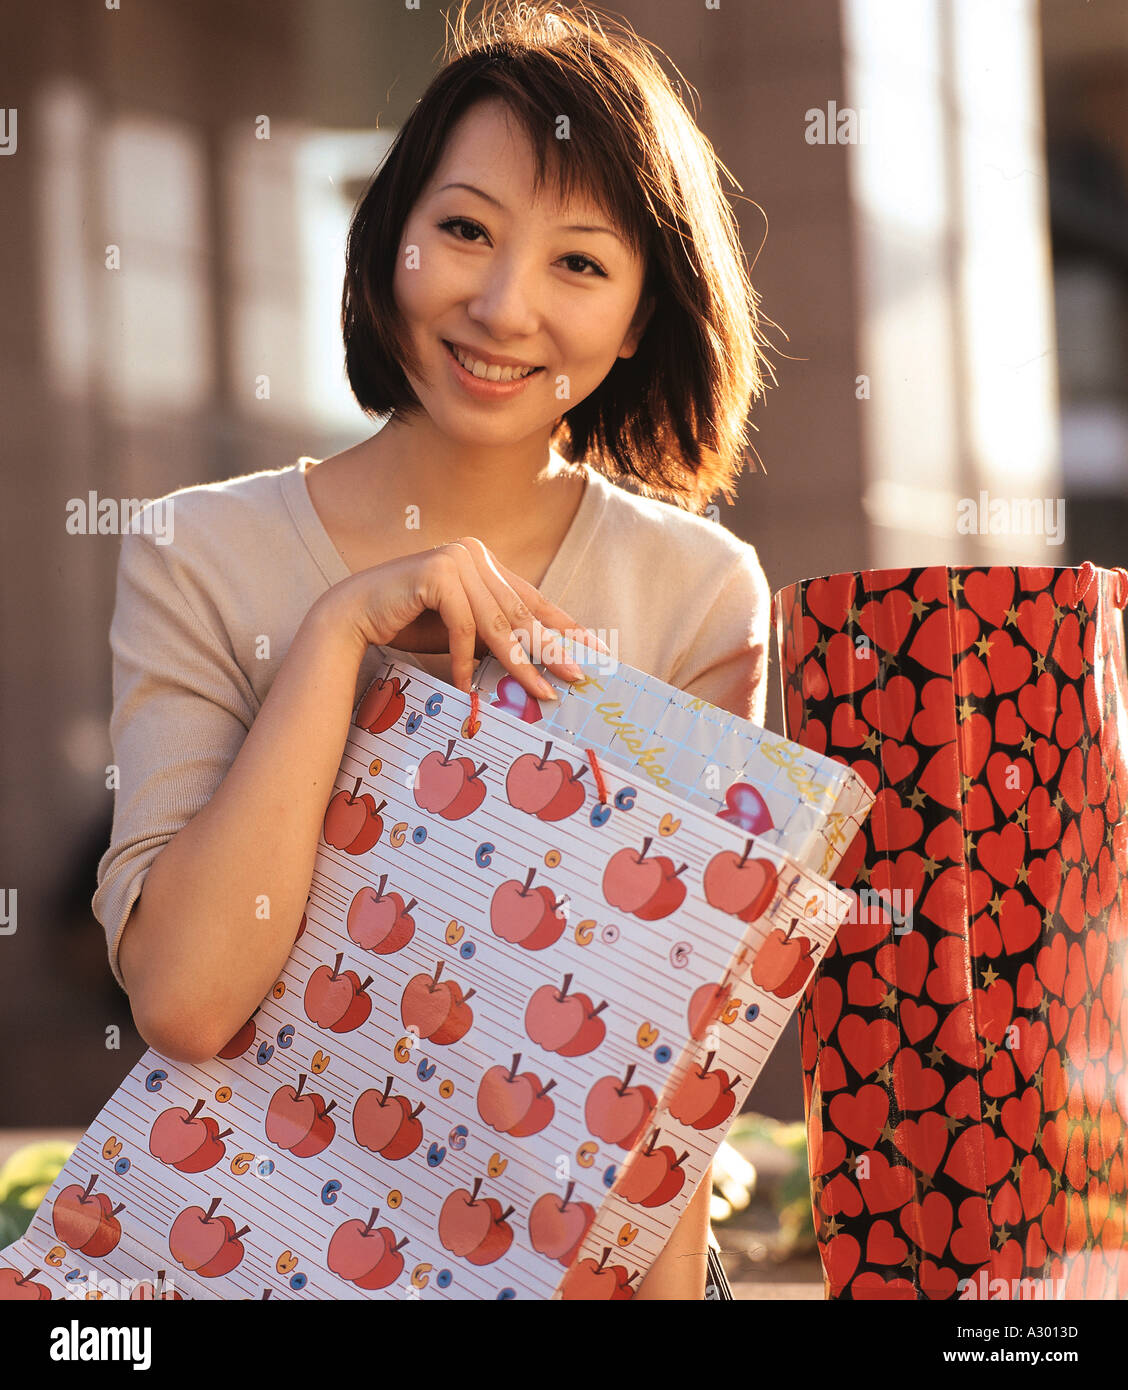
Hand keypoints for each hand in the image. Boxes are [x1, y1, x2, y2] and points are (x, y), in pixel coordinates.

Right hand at [321, 536, 608, 697]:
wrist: (353, 615)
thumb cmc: (409, 625)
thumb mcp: (465, 634)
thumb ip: (497, 638)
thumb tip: (541, 666)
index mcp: (486, 563)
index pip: (534, 600)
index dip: (566, 628)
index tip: (596, 651)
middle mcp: (475, 554)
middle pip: (521, 613)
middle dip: (551, 651)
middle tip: (576, 678)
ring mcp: (457, 558)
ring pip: (498, 623)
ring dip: (519, 664)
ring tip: (539, 693)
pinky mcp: (437, 572)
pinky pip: (464, 626)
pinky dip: (466, 661)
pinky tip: (466, 687)